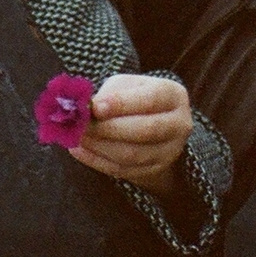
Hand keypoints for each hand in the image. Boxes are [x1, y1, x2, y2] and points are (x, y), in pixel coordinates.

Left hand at [70, 75, 191, 195]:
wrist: (150, 123)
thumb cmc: (133, 98)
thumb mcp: (125, 86)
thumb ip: (108, 94)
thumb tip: (85, 109)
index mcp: (173, 95)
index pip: (150, 99)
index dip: (121, 104)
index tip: (95, 107)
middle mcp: (179, 124)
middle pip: (144, 130)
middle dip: (107, 129)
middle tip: (80, 124)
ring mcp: (170, 151)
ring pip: (132, 154)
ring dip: (99, 146)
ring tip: (76, 136)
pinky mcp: (155, 170)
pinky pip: (123, 170)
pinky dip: (97, 161)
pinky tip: (79, 149)